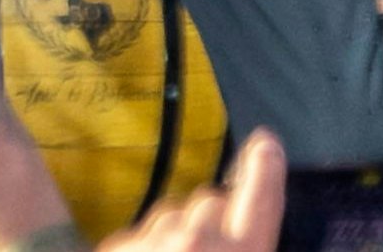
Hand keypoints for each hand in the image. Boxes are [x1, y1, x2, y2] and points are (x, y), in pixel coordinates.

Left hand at [97, 130, 281, 251]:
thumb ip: (246, 241)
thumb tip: (245, 224)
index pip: (261, 200)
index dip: (264, 171)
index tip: (265, 141)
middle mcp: (198, 241)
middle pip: (208, 201)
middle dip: (208, 218)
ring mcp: (153, 241)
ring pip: (168, 214)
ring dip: (173, 233)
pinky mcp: (117, 244)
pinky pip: (137, 232)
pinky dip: (142, 247)